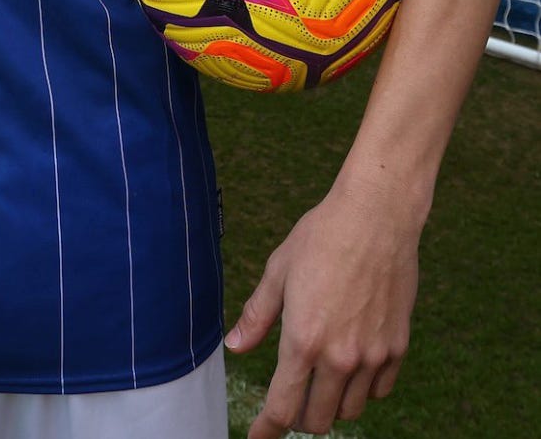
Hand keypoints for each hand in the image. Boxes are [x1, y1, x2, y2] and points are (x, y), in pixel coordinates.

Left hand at [225, 185, 418, 436]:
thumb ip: (257, 315)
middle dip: (298, 418)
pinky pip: (379, 391)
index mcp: (303, 340)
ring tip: (318, 379)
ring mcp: (372, 355)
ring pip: (350, 410)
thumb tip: (235, 346)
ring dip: (331, 404)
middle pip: (317, 419)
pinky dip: (362, 389)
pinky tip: (350, 367)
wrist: (376, 217)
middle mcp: (339, 357)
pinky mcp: (397, 347)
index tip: (258, 437)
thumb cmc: (321, 237)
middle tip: (288, 400)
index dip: (267, 429)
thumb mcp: (278, 271)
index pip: (282, 406)